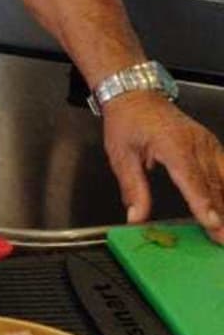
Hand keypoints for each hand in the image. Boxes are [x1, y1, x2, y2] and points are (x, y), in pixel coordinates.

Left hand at [102, 94, 223, 241]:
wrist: (137, 95)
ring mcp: (207, 144)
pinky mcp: (211, 146)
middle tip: (222, 239)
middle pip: (213, 184)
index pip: (192, 179)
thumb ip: (132, 188)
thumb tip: (135, 217)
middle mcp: (196, 144)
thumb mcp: (121, 156)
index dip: (203, 203)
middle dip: (221, 214)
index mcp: (173, 145)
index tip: (212, 223)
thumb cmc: (128, 121)